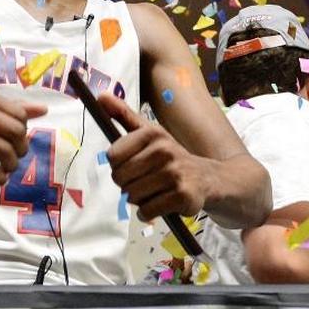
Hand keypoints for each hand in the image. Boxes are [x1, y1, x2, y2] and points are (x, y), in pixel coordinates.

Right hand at [0, 88, 47, 185]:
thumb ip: (12, 110)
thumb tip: (44, 109)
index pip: (19, 114)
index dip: (24, 133)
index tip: (18, 144)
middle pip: (14, 131)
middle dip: (20, 150)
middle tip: (15, 159)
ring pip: (2, 150)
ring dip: (10, 165)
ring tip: (6, 170)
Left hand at [99, 92, 211, 221]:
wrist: (207, 178)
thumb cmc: (169, 155)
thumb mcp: (148, 132)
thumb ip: (123, 114)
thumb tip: (101, 96)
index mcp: (152, 133)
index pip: (113, 156)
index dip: (118, 165)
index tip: (131, 164)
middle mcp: (164, 151)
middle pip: (120, 178)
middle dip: (127, 184)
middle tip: (143, 180)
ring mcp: (174, 174)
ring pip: (132, 196)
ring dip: (138, 199)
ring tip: (153, 191)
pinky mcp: (182, 196)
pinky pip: (146, 211)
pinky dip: (147, 212)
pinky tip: (159, 203)